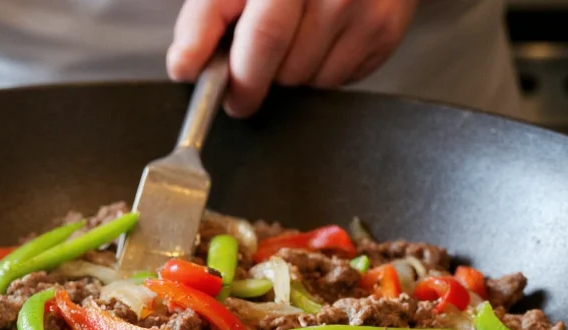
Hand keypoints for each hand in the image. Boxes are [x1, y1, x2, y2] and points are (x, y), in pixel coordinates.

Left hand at [167, 0, 418, 117]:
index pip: (259, 32)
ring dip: (286, 74)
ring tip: (290, 40)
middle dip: (249, 82)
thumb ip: (208, 15)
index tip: (196, 77)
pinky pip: (334, 81)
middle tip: (239, 84)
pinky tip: (319, 39)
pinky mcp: (382, 29)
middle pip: (278, 62)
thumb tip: (185, 65)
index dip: (227, 65)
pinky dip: (316, 71)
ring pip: (304, 77)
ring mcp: (359, 6)